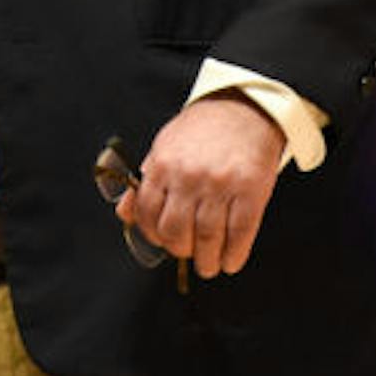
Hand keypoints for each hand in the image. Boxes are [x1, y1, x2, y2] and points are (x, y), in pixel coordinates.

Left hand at [115, 93, 284, 278]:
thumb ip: (144, 182)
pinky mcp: (251, 190)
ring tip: (209, 265)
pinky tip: (230, 261)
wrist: (244, 109)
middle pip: (177, 231)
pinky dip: (234, 254)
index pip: (148, 213)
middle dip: (180, 250)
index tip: (162, 241)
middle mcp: (189, 176)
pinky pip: (240, 233)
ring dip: (207, 260)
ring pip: (208, 237)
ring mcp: (221, 184)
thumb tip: (124, 213)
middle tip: (187, 254)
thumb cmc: (201, 131)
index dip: (153, 234)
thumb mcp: (164, 147)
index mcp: (163, 165)